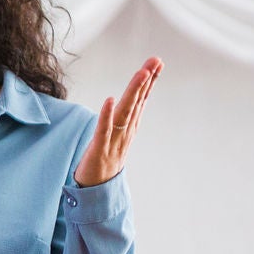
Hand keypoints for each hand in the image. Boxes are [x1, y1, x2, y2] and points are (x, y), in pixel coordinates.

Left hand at [74, 57, 159, 187]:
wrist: (96, 192)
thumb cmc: (104, 160)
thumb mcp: (116, 137)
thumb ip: (124, 119)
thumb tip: (132, 101)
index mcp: (129, 127)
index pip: (141, 100)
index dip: (149, 81)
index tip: (157, 62)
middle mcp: (125, 132)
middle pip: (136, 103)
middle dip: (146, 81)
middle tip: (155, 61)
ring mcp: (114, 141)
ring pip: (124, 113)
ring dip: (133, 93)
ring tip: (141, 74)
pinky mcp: (99, 149)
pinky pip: (103, 130)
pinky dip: (107, 115)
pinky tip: (110, 100)